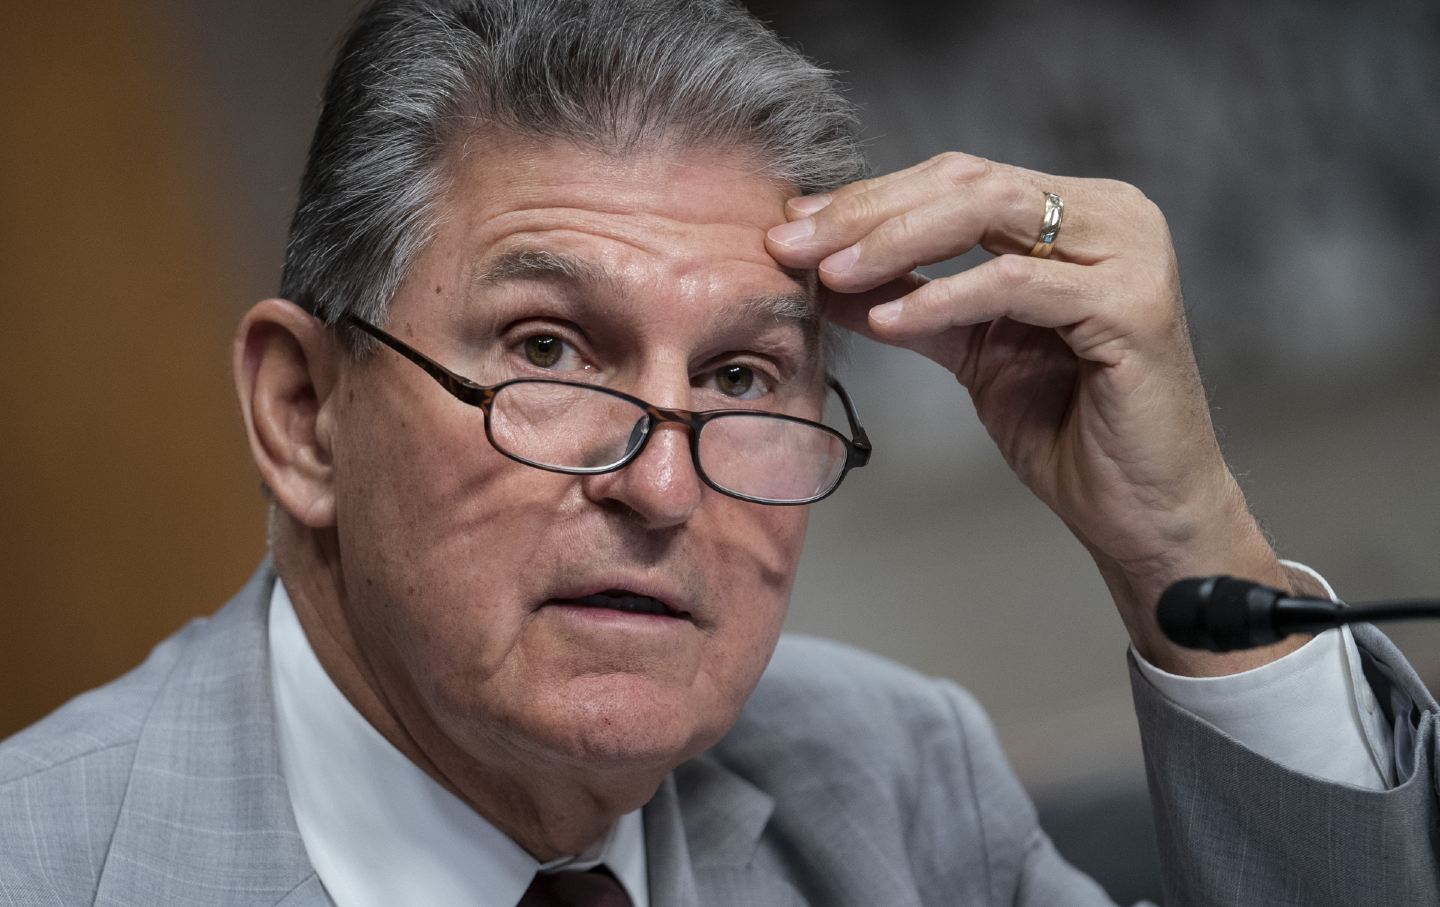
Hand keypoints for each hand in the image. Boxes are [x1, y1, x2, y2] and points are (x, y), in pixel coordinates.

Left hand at [765, 152, 1301, 675]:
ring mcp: (1130, 253)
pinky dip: (943, 299)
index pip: (957, 180)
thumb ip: (909, 302)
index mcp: (1079, 211)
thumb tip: (821, 275)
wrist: (1138, 512)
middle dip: (868, 213)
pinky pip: (1014, 286)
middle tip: (791, 242)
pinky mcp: (1132, 306)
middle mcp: (1112, 215)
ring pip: (990, 215)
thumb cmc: (1065, 428)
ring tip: (828, 275)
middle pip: (967, 184)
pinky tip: (886, 323)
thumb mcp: (971, 351)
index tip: (793, 227)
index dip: (869, 198)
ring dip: (895, 243)